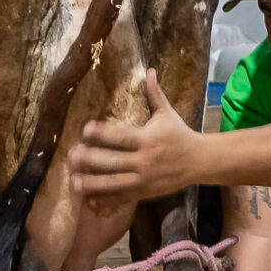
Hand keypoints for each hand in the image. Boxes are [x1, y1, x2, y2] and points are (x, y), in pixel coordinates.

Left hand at [67, 69, 201, 201]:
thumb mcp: (168, 113)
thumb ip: (155, 94)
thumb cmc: (180, 134)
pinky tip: (89, 200)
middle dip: (91, 160)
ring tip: (74, 182)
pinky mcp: (145, 192)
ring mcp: (145, 179)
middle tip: (71, 155)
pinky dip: (106, 200)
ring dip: (94, 183)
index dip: (103, 133)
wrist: (200, 161)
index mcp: (149, 138)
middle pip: (114, 161)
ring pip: (116, 183)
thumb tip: (149, 69)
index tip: (85, 128)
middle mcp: (146, 160)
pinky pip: (123, 198)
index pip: (122, 136)